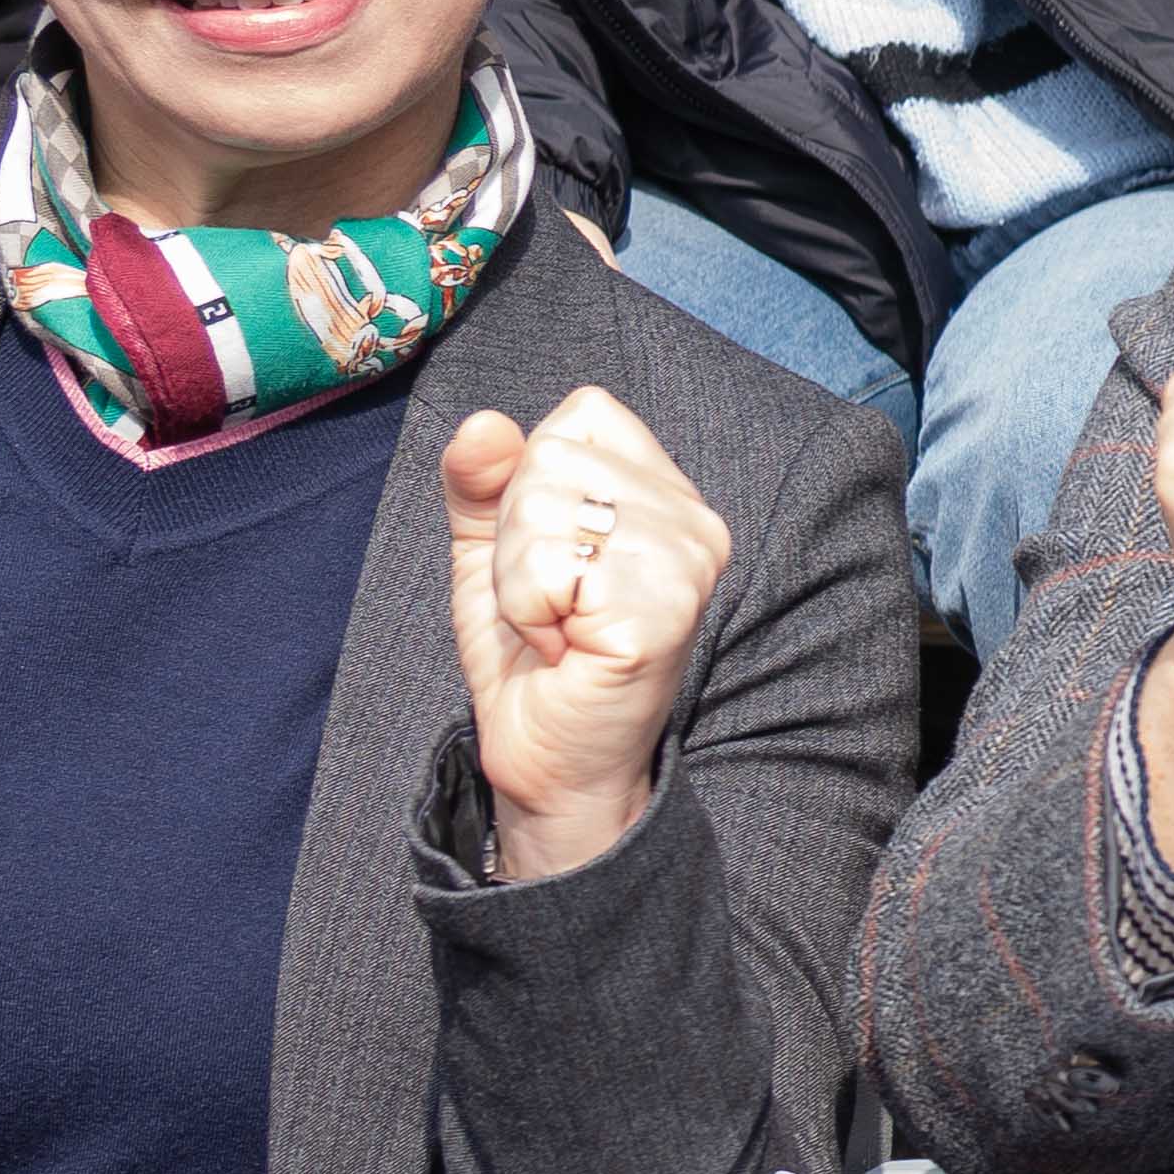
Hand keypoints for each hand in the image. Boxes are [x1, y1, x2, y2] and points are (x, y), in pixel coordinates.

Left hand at [446, 383, 730, 879]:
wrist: (548, 760)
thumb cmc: (531, 657)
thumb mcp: (492, 550)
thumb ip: (481, 481)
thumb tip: (478, 425)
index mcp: (668, 494)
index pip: (583, 414)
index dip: (532, 480)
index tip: (555, 558)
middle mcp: (695, 520)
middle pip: (552, 458)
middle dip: (518, 538)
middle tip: (552, 606)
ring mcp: (688, 563)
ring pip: (543, 507)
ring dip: (520, 581)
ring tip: (558, 628)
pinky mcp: (663, 610)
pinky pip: (551, 567)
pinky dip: (529, 612)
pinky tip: (565, 648)